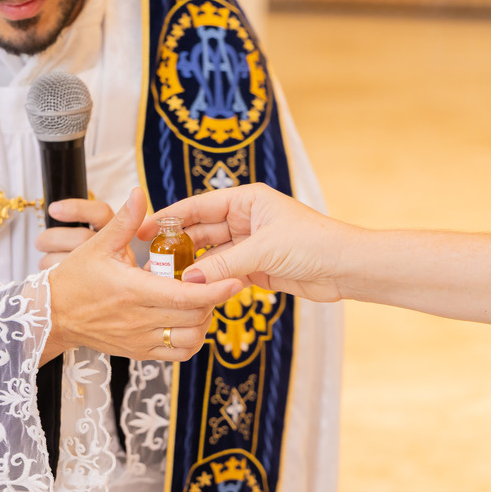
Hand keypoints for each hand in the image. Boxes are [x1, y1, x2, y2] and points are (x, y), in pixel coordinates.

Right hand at [44, 188, 244, 363]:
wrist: (53, 315)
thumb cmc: (74, 279)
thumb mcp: (98, 245)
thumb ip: (124, 220)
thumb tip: (139, 192)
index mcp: (133, 290)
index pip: (185, 296)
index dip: (215, 290)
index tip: (234, 281)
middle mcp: (139, 319)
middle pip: (194, 317)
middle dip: (214, 301)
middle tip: (220, 282)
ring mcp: (140, 340)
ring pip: (190, 340)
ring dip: (204, 322)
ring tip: (203, 302)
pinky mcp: (139, 353)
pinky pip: (178, 355)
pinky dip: (192, 340)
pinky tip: (189, 321)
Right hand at [136, 184, 352, 302]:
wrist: (347, 267)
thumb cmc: (314, 244)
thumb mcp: (264, 251)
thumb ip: (224, 265)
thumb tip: (190, 279)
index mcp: (246, 200)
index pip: (198, 206)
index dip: (169, 217)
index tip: (144, 228)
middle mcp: (245, 219)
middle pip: (201, 231)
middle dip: (177, 246)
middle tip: (151, 263)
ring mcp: (249, 244)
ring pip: (211, 256)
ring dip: (193, 268)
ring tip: (167, 281)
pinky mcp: (256, 268)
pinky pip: (224, 273)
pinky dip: (210, 282)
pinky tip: (193, 291)